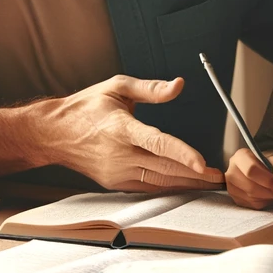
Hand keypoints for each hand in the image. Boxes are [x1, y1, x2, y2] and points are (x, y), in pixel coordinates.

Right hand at [34, 75, 223, 191]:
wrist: (54, 134)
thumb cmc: (85, 107)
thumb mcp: (117, 87)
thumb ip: (150, 88)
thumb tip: (179, 85)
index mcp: (120, 127)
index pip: (157, 142)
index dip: (182, 153)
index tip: (203, 163)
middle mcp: (119, 154)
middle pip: (164, 167)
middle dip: (195, 174)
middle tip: (219, 176)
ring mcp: (116, 172)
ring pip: (159, 181)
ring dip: (186, 183)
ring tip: (209, 183)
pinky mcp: (115, 183)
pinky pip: (147, 187)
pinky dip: (168, 186)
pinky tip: (185, 185)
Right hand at [225, 149, 272, 208]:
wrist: (264, 173)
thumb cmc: (270, 165)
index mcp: (240, 157)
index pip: (251, 170)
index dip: (268, 180)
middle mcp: (231, 172)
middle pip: (251, 186)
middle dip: (270, 191)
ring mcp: (231, 187)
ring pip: (252, 197)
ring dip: (269, 197)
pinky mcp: (236, 199)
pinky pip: (252, 204)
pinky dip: (265, 202)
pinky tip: (269, 195)